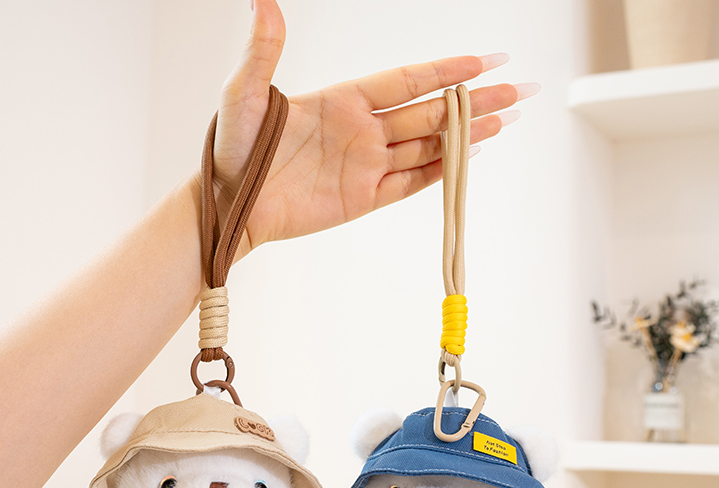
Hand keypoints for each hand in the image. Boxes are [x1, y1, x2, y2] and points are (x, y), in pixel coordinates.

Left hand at [213, 0, 535, 254]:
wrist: (230, 205)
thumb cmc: (232, 150)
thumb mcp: (242, 94)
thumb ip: (263, 52)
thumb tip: (264, 2)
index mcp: (343, 101)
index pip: (407, 80)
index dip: (446, 69)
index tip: (484, 60)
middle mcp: (362, 130)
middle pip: (430, 111)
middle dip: (475, 101)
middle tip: (517, 91)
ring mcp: (365, 165)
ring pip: (427, 146)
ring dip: (466, 135)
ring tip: (505, 121)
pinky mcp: (363, 198)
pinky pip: (409, 183)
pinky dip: (439, 173)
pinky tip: (466, 159)